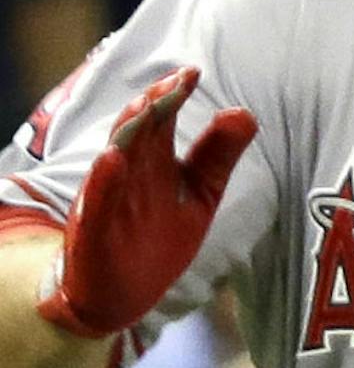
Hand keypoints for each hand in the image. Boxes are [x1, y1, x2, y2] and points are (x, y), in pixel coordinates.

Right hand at [37, 67, 256, 339]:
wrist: (120, 294)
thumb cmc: (158, 237)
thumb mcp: (199, 195)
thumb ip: (218, 156)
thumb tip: (246, 112)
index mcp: (152, 160)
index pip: (161, 119)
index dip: (174, 95)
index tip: (193, 72)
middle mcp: (127, 172)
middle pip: (138, 130)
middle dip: (153, 105)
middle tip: (174, 83)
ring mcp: (108, 199)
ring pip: (116, 157)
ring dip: (128, 132)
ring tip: (145, 107)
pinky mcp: (93, 230)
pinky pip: (96, 202)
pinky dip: (103, 181)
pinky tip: (111, 160)